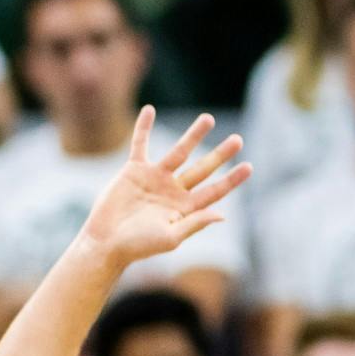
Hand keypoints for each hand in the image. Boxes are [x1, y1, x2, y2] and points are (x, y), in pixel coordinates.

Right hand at [77, 109, 250, 268]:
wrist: (105, 242)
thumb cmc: (138, 246)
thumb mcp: (170, 237)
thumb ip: (195, 223)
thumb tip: (223, 215)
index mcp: (186, 207)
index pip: (215, 190)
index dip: (232, 179)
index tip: (249, 166)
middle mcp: (174, 190)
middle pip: (203, 168)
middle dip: (220, 154)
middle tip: (238, 139)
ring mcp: (155, 178)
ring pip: (179, 151)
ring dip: (193, 135)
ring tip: (208, 118)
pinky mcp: (133, 170)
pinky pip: (139, 144)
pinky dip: (143, 127)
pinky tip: (150, 109)